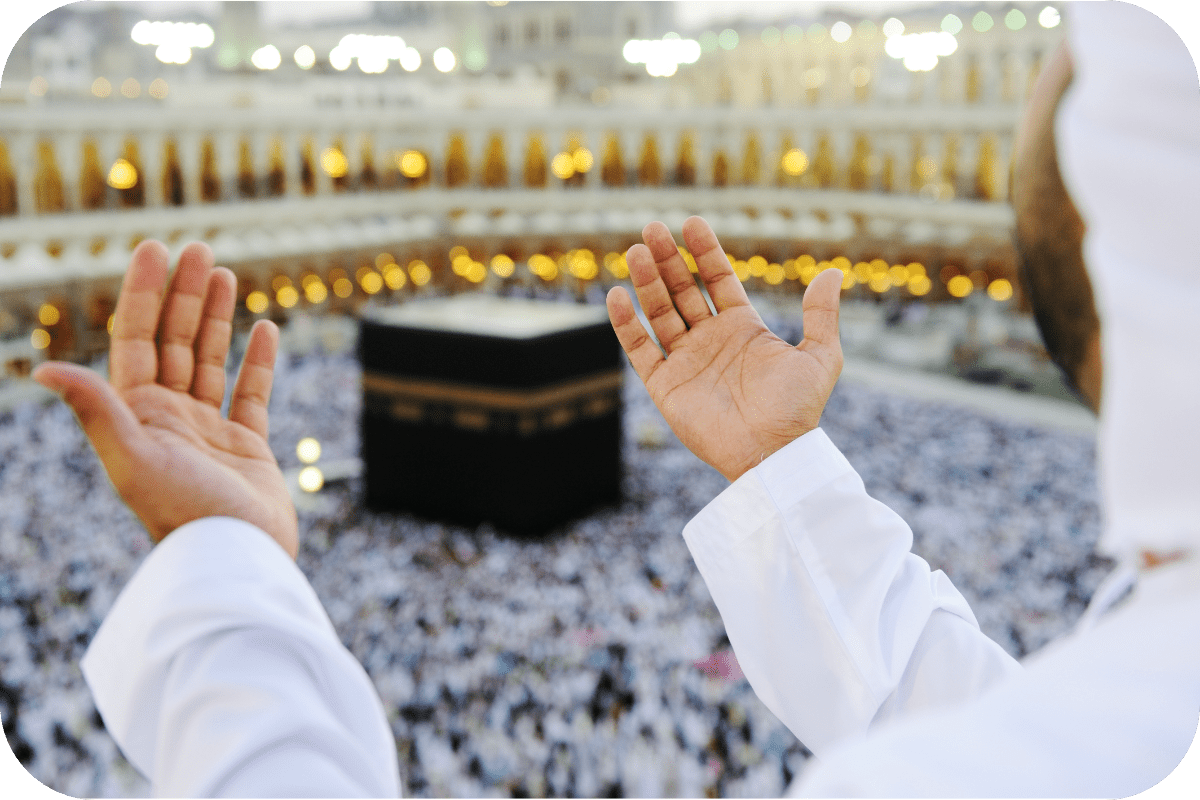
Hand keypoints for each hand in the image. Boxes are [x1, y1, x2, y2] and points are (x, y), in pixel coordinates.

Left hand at [33, 241, 297, 557]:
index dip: (146, 294)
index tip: (157, 250)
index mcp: (139, 415)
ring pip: (210, 359)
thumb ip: (97, 410)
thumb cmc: (183, 514)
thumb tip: (43, 369)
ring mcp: (209, 431)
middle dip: (185, 294)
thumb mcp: (133, 459)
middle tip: (198, 249)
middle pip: (175, 342)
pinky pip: (252, 393)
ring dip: (216, 317)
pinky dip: (259, 360)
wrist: (236, 559)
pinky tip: (266, 328)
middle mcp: (170, 418)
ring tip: (226, 274)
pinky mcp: (247, 447)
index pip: (139, 340)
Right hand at [606, 217, 843, 482]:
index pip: (717, 280)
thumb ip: (821, 314)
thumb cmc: (798, 409)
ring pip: (660, 313)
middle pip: (683, 290)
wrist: (772, 453)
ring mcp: (686, 361)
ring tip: (637, 251)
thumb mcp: (820, 356)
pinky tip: (618, 295)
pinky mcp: (666, 386)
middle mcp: (711, 340)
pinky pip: (641, 349)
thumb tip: (832, 272)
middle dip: (669, 259)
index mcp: (743, 328)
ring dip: (647, 283)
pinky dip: (626, 324)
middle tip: (653, 227)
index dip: (705, 251)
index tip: (692, 223)